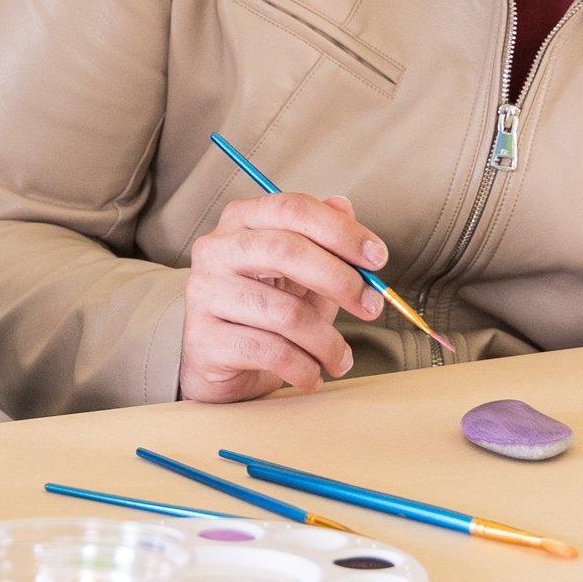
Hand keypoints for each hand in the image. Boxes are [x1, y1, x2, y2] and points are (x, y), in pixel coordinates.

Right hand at [177, 189, 386, 403]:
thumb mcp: (299, 275)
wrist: (220, 366)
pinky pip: (271, 352)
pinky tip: (312, 376)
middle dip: (341, 280)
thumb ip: (322, 242)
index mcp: (241, 220)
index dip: (341, 231)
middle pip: (286, 251)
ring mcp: (204, 293)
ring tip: (341, 359)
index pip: (293, 209)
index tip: (377, 258)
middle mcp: (216, 249)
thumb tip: (344, 205)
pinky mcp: (204, 339)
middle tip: (370, 307)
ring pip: (285, 312)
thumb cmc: (264, 313)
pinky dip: (304, 369)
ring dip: (327, 342)